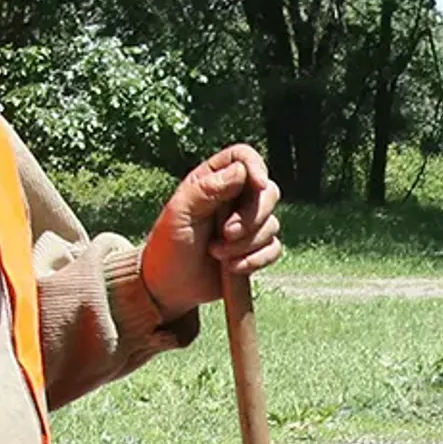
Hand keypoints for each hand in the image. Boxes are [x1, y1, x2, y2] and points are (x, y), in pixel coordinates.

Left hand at [142, 144, 284, 317]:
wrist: (170, 286)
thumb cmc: (168, 245)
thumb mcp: (180, 213)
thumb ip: (208, 189)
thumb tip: (241, 171)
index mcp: (213, 180)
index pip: (244, 157)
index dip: (256, 167)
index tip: (257, 185)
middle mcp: (234, 198)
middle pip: (268, 191)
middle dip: (253, 216)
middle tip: (226, 233)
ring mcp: (247, 224)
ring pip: (271, 224)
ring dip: (247, 243)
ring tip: (217, 254)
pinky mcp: (255, 249)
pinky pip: (273, 248)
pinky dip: (256, 260)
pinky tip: (232, 267)